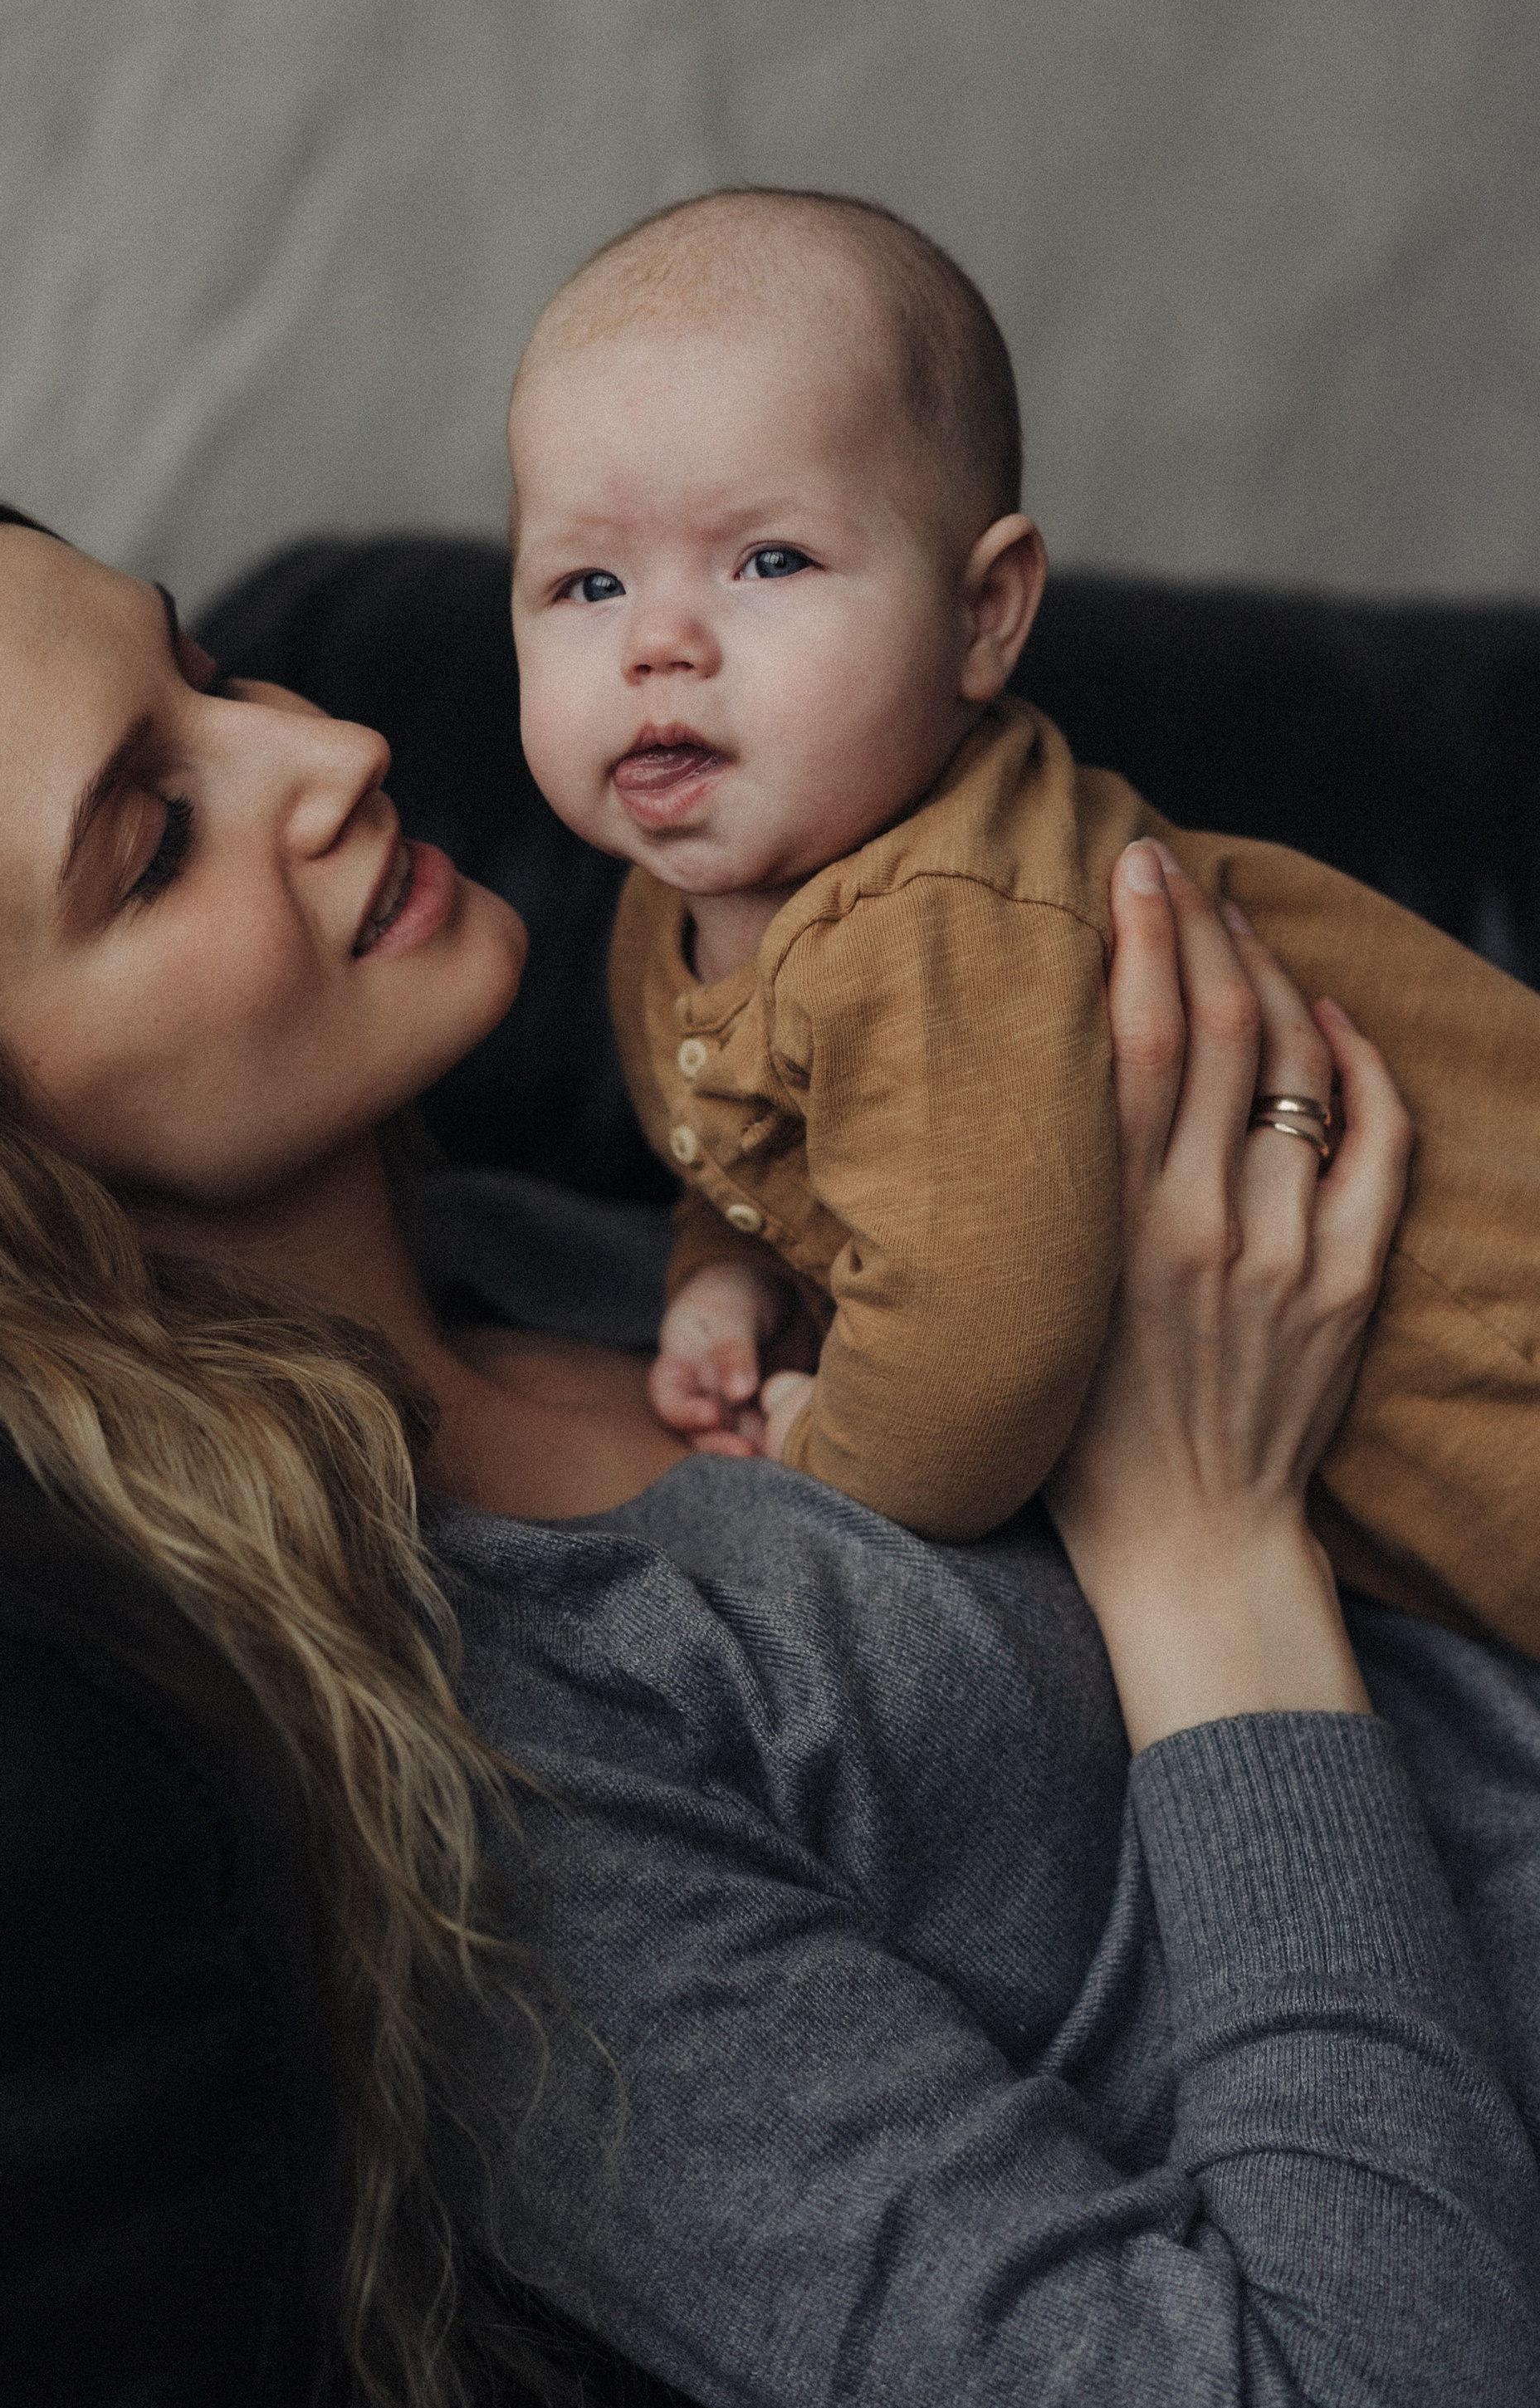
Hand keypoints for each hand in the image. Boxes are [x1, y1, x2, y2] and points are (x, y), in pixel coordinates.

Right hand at [650, 1259, 809, 1456]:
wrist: (765, 1295)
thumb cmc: (732, 1297)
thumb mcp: (729, 1314)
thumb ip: (732, 1351)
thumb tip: (739, 1393)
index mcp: (678, 1370)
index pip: (669, 1400)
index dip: (685, 1413)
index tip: (712, 1415)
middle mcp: (702, 1397)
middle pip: (703, 1432)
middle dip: (723, 1446)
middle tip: (749, 1451)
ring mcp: (735, 1410)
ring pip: (740, 1439)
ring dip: (756, 1451)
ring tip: (776, 1456)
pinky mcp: (766, 1414)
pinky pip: (771, 1433)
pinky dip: (782, 1441)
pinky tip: (798, 1446)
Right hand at [1044, 843, 1409, 1749]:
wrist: (1185, 1543)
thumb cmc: (1081, 1429)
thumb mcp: (1034, 1302)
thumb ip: (1044, 1196)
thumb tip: (1029, 1078)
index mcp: (1110, 1228)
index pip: (1137, 1042)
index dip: (1141, 937)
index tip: (1129, 865)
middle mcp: (1200, 1227)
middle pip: (1220, 1032)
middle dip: (1199, 926)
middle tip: (1172, 865)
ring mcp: (1285, 1254)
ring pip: (1297, 1070)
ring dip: (1272, 979)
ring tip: (1239, 927)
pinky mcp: (1347, 1286)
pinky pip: (1377, 1144)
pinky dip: (1361, 1066)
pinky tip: (1333, 1018)